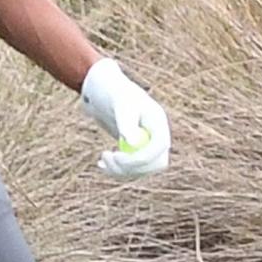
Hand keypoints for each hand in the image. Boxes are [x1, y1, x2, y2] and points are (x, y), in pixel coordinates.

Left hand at [80, 57, 170, 178]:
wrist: (104, 91)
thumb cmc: (112, 92)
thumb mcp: (119, 104)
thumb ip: (126, 122)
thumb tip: (132, 143)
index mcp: (158, 122)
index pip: (159, 148)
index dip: (141, 158)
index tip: (118, 158)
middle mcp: (157, 136)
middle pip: (155, 163)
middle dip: (132, 167)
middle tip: (109, 158)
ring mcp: (148, 145)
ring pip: (142, 170)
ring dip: (122, 171)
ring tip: (102, 159)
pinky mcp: (135, 151)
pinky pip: (132, 169)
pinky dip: (117, 171)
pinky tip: (101, 165)